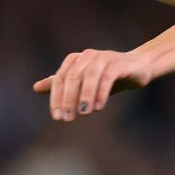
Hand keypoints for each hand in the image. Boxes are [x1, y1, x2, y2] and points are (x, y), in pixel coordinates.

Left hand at [34, 49, 153, 120]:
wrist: (138, 68)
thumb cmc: (107, 76)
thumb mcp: (83, 82)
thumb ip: (61, 84)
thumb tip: (36, 88)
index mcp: (74, 60)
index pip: (60, 79)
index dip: (56, 98)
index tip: (57, 117)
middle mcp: (87, 56)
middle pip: (72, 77)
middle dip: (68, 99)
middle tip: (68, 118)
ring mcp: (103, 58)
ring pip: (89, 76)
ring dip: (85, 96)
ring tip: (84, 113)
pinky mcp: (119, 63)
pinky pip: (107, 77)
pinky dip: (101, 92)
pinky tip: (99, 106)